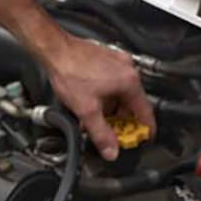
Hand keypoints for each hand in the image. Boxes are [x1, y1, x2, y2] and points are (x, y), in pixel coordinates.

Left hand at [46, 35, 155, 160]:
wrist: (55, 49)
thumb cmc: (70, 70)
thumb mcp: (87, 110)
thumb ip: (101, 134)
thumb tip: (111, 150)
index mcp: (129, 81)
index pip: (146, 111)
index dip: (146, 128)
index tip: (145, 138)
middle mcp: (127, 69)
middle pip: (133, 102)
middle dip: (124, 120)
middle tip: (116, 133)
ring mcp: (117, 62)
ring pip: (121, 92)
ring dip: (113, 108)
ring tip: (99, 119)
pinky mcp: (106, 58)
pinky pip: (113, 81)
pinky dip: (107, 95)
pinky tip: (93, 102)